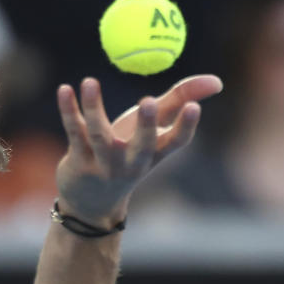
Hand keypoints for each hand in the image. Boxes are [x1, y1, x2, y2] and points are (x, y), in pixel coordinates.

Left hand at [55, 74, 222, 227]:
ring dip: (94, 108)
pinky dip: (69, 110)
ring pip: (99, 135)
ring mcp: (104, 164)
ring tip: (89, 81)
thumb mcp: (153, 130)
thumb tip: (218, 82)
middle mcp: (132, 163)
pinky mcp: (78, 162)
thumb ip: (180, 100)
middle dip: (147, 125)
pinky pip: (73, 132)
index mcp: (154, 154)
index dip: (186, 127)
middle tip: (149, 101)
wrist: (91, 202)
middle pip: (141, 146)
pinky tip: (65, 89)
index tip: (195, 108)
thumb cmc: (127, 155)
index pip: (176, 143)